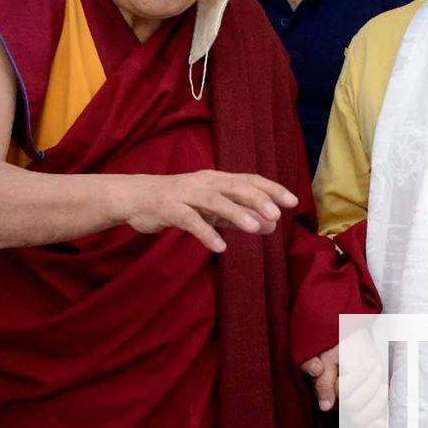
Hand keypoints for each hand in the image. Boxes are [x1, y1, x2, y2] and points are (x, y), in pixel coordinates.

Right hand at [122, 170, 297, 251]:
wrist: (135, 198)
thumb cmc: (178, 203)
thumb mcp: (212, 210)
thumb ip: (240, 217)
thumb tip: (272, 225)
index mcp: (217, 180)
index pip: (250, 180)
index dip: (272, 189)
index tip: (293, 202)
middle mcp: (204, 182)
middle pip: (235, 187)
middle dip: (258, 200)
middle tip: (277, 215)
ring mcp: (186, 195)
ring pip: (215, 201)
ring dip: (236, 213)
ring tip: (255, 228)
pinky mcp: (169, 209)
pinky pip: (190, 221)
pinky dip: (206, 233)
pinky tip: (220, 247)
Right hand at [302, 331, 387, 427]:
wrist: (352, 345)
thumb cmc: (340, 349)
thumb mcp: (329, 355)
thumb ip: (323, 377)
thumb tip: (325, 405)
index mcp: (327, 387)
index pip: (343, 389)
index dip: (358, 377)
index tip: (370, 362)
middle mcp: (338, 401)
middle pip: (352, 405)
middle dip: (370, 386)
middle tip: (377, 368)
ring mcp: (351, 408)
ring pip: (360, 418)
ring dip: (376, 402)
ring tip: (383, 385)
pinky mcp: (363, 412)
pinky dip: (373, 427)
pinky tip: (381, 422)